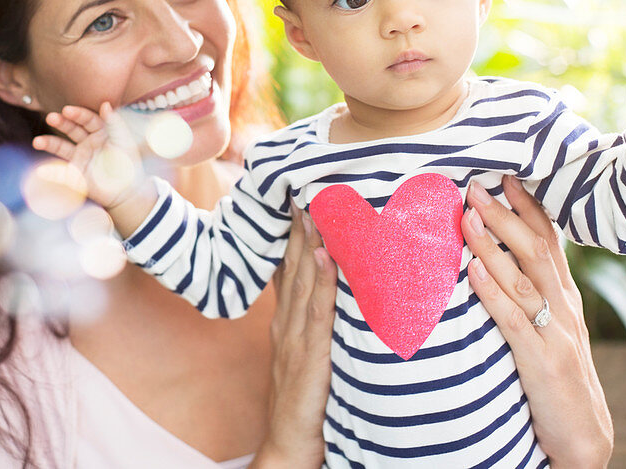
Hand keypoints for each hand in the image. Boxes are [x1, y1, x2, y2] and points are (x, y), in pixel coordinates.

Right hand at [33, 102, 142, 211]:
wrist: (128, 191)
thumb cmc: (129, 163)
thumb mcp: (124, 141)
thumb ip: (114, 122)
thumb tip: (105, 104)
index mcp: (101, 132)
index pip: (87, 119)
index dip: (77, 114)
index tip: (67, 110)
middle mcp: (88, 142)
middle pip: (72, 129)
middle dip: (61, 123)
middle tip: (51, 117)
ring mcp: (80, 157)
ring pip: (61, 147)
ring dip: (49, 143)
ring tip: (38, 142)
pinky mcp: (75, 174)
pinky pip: (60, 172)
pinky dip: (50, 172)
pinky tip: (42, 170)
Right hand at [252, 205, 335, 468]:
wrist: (289, 446)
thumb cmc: (306, 401)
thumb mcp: (309, 354)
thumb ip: (319, 320)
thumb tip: (338, 287)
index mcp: (288, 319)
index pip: (290, 266)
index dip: (296, 231)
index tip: (302, 195)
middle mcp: (287, 322)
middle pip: (293, 264)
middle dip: (300, 224)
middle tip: (306, 184)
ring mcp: (294, 339)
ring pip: (302, 280)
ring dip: (308, 242)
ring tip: (314, 206)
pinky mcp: (308, 358)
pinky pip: (316, 314)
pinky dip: (320, 283)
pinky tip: (325, 258)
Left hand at [464, 175, 612, 468]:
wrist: (583, 435)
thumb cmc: (557, 377)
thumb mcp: (550, 326)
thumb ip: (530, 292)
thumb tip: (495, 257)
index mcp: (564, 295)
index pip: (549, 240)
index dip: (529, 206)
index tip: (506, 175)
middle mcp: (563, 306)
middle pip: (535, 249)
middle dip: (504, 215)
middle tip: (476, 185)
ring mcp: (554, 332)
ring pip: (523, 278)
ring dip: (492, 245)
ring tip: (467, 217)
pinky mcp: (541, 360)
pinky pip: (513, 320)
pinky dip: (492, 293)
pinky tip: (473, 272)